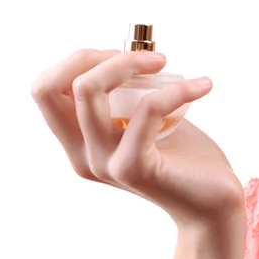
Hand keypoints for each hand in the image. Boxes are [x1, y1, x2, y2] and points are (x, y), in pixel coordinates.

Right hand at [32, 49, 244, 227]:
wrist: (213, 204)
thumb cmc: (185, 158)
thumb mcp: (146, 120)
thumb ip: (127, 97)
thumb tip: (127, 54)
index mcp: (80, 144)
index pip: (46, 91)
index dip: (77, 62)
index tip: (121, 57)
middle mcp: (82, 157)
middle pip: (50, 88)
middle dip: (92, 56)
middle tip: (142, 58)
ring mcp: (104, 163)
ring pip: (87, 90)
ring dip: (130, 62)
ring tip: (167, 63)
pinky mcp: (133, 167)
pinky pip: (147, 107)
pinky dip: (178, 89)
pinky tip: (203, 85)